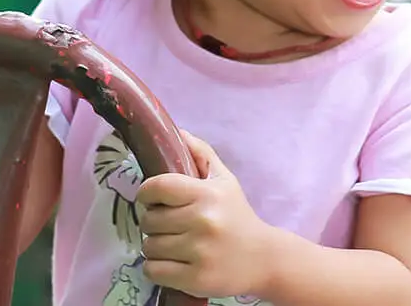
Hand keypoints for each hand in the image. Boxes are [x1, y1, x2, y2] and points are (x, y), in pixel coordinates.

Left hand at [139, 132, 276, 299]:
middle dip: (154, 223)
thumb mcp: (225, 180)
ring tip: (172, 245)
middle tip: (169, 225)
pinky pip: (153, 270)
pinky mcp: (196, 279)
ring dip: (155, 247)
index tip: (150, 198)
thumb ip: (202, 154)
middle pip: (150, 220)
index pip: (159, 187)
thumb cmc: (239, 216)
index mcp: (208, 194)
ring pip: (149, 247)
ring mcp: (199, 252)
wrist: (263, 258)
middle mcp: (203, 221)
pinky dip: (156, 268)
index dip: (146, 193)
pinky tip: (171, 263)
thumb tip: (178, 131)